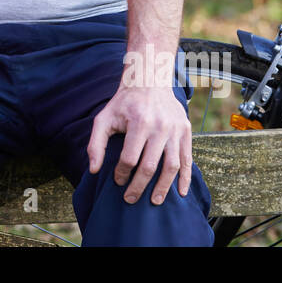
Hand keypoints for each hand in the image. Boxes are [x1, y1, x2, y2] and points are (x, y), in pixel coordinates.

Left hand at [87, 84, 192, 204]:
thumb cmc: (123, 103)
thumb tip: (94, 170)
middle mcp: (159, 126)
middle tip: (130, 199)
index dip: (122, 173)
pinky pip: (187, 159)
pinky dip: (185, 178)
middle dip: (139, 186)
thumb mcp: (104, 118)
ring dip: (163, 187)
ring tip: (154, 201)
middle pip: (150, 165)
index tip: (117, 181)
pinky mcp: (185, 131)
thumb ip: (96, 144)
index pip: (130, 158)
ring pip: (171, 166)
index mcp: (138, 122)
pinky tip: (180, 192)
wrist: (149, 81)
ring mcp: (175, 129)